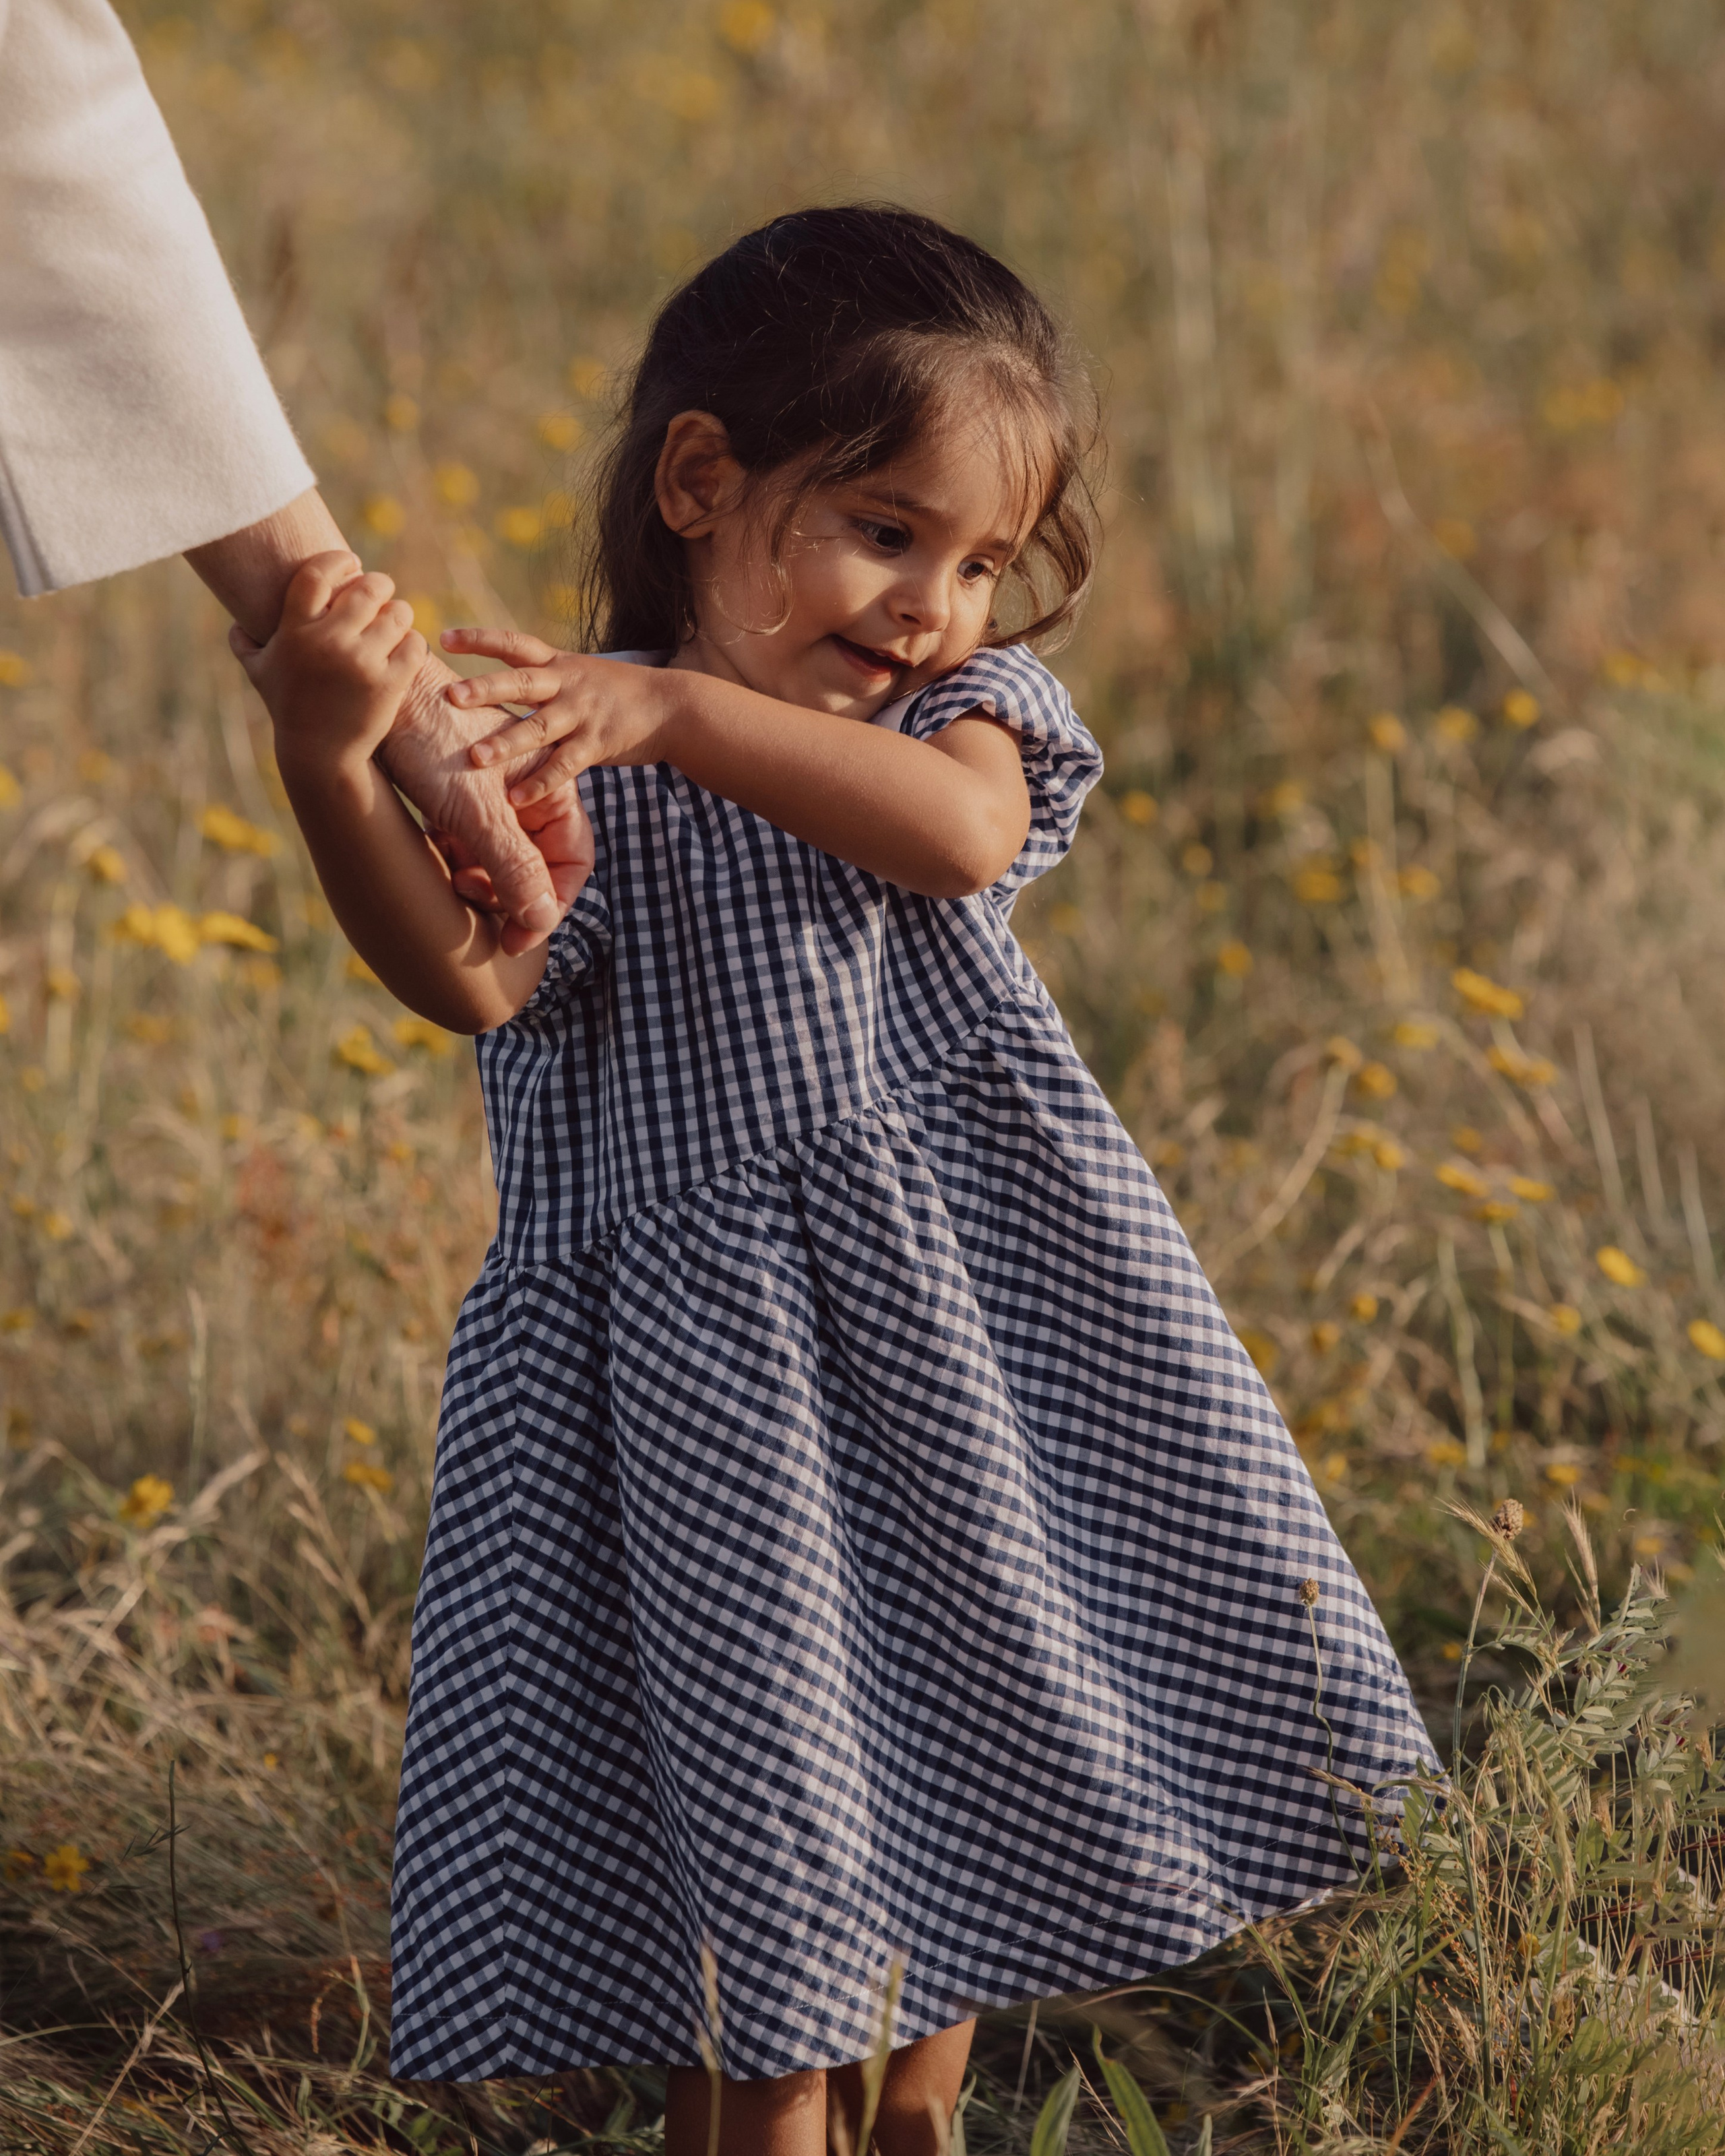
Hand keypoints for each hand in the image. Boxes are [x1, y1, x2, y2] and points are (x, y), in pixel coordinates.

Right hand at [230, 552, 423, 771]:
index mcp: (295, 632)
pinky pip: (414, 644)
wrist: (320, 755)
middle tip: (381, 589)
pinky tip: (405, 646)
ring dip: (400, 612)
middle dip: (379, 584)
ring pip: (398, 613)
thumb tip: (234, 622)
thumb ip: (244, 643)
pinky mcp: (389, 683)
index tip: (351, 561)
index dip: (339, 560)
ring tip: (395, 619)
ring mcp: (361, 663)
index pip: (317, 575)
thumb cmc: (289, 708)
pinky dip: (413, 642)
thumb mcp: (260, 674)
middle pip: (368, 588)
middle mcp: (328, 642)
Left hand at [378, 655, 595, 954]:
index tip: (515, 939)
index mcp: (548, 786)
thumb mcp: (475, 810)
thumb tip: (543, 920)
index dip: (550, 906)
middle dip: (510, 893)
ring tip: (451, 874)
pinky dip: (459, 856)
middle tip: (470, 896)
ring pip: (503, 858)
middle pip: (539, 865)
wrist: (373, 691)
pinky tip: (436, 848)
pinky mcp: (459, 794)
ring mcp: (493, 794)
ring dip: (482, 878)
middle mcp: (528, 791)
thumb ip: (515, 867)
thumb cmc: (428, 738)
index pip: (571, 861)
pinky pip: (473, 842)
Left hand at [442, 629, 683, 805]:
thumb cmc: (616, 694)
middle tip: (449, 695)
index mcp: (557, 664)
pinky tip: (515, 798)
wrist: (671, 707)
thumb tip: (491, 690)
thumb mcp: (577, 676)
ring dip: (505, 743)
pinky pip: (563, 766)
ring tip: (474, 757)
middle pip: (520, 682)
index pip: (512, 644)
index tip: (443, 637)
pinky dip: (539, 783)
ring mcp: (582, 714)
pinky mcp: (597, 744)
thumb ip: (538, 683)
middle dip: (484, 688)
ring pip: (538, 727)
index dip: (479, 639)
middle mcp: (566, 684)